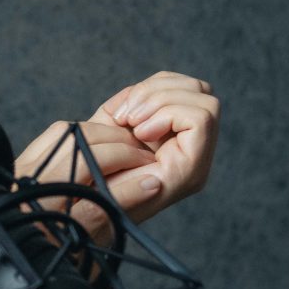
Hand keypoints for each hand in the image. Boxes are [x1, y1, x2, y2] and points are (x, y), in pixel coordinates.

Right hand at [14, 71, 218, 241]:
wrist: (93, 208)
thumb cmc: (99, 207)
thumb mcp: (109, 202)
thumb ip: (128, 191)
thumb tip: (154, 173)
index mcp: (187, 170)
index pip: (201, 117)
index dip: (167, 112)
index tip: (137, 130)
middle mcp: (193, 150)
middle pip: (201, 93)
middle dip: (158, 96)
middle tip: (127, 119)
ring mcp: (182, 134)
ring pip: (187, 85)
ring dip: (148, 91)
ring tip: (122, 117)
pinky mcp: (165, 122)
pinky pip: (166, 86)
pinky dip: (141, 91)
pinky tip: (122, 114)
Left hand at [99, 70, 219, 220]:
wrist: (82, 203)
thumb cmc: (92, 167)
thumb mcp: (111, 125)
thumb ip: (131, 102)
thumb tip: (145, 89)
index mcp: (176, 135)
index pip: (187, 87)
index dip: (155, 85)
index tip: (122, 112)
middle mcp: (193, 149)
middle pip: (200, 89)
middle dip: (158, 90)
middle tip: (126, 117)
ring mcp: (197, 161)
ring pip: (206, 101)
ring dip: (161, 102)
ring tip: (133, 126)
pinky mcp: (193, 169)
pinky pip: (200, 118)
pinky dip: (167, 115)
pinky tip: (141, 135)